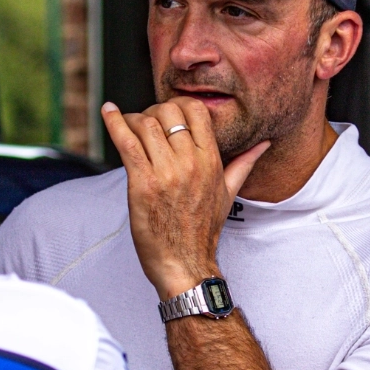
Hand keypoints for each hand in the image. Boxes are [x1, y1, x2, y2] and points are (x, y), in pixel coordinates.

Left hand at [101, 98, 267, 299]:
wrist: (185, 264)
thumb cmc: (203, 231)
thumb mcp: (228, 193)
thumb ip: (244, 163)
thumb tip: (262, 144)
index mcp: (211, 160)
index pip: (195, 111)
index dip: (177, 105)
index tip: (167, 115)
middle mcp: (190, 163)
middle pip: (167, 113)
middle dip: (152, 112)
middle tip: (144, 125)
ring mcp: (166, 173)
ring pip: (145, 124)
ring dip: (131, 120)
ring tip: (127, 127)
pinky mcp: (142, 184)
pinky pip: (126, 142)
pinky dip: (113, 123)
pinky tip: (108, 112)